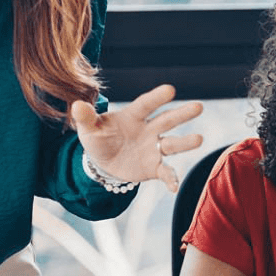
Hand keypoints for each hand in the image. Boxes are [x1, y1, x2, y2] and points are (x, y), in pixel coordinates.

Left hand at [70, 84, 202, 193]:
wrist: (103, 162)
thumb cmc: (98, 138)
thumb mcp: (88, 129)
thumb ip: (85, 118)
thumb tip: (77, 106)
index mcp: (133, 116)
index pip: (146, 105)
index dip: (157, 98)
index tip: (171, 90)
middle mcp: (148, 130)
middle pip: (167, 120)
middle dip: (182, 114)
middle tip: (198, 107)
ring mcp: (153, 148)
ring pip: (172, 144)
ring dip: (185, 143)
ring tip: (199, 139)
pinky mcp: (154, 167)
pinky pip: (165, 172)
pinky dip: (171, 178)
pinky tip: (175, 186)